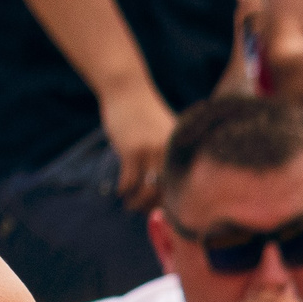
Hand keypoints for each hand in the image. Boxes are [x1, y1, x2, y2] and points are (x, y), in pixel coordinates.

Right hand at [100, 80, 176, 210]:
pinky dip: (124, 189)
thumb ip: (166, 149)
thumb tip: (161, 178)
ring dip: (138, 202)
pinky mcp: (132, 150)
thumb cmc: (143, 110)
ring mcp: (152, 151)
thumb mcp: (162, 129)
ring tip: (130, 205)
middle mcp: (170, 151)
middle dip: (154, 205)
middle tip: (143, 211)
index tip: (163, 209)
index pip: (182, 181)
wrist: (127, 90)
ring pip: (148, 189)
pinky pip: (130, 180)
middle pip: (166, 189)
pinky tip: (120, 191)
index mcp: (181, 146)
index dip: (172, 199)